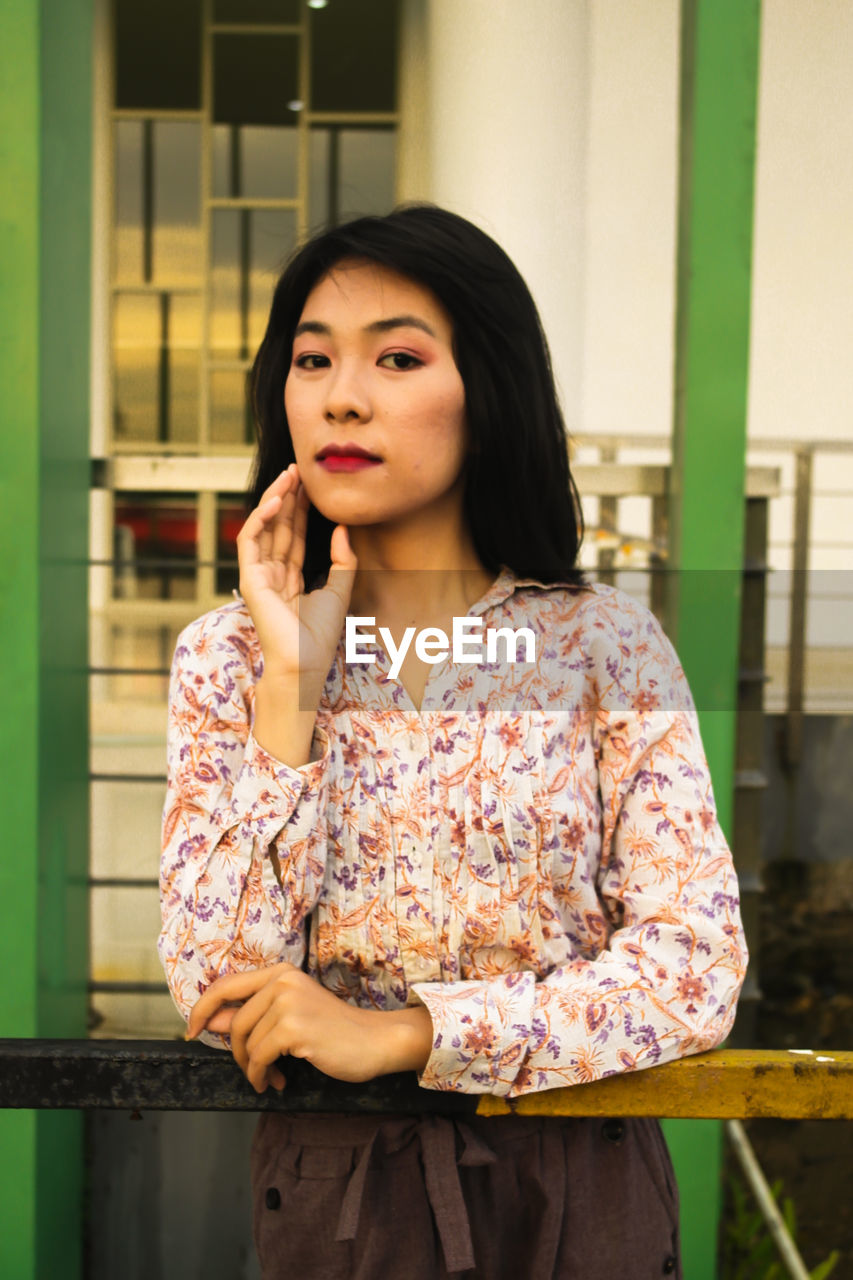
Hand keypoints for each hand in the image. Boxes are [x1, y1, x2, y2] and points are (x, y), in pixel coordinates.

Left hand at [186, 963, 433, 1092]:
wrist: (374, 1041)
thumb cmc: (333, 1030)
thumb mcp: (289, 1016)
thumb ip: (252, 1015)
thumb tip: (212, 1021)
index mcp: (280, 972)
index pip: (226, 985)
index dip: (203, 1008)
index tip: (192, 1029)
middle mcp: (282, 981)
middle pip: (235, 1021)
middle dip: (236, 1053)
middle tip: (252, 1070)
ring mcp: (288, 1002)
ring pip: (246, 1042)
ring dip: (253, 1068)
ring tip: (271, 1077)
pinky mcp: (294, 1027)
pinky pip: (259, 1058)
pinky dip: (261, 1075)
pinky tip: (274, 1082)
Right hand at [237, 464, 356, 689]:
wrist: (304, 663)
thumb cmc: (320, 636)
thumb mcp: (340, 591)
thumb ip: (343, 560)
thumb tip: (343, 527)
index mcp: (290, 579)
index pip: (294, 535)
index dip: (302, 509)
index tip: (312, 485)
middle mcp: (271, 574)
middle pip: (279, 526)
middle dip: (288, 497)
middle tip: (300, 469)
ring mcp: (258, 575)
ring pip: (263, 527)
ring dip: (274, 499)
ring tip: (290, 475)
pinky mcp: (250, 578)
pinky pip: (250, 540)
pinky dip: (261, 517)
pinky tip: (277, 499)